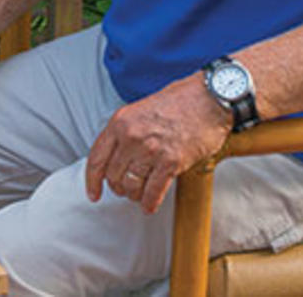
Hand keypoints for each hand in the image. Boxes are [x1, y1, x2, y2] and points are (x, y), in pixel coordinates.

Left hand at [85, 73, 230, 213]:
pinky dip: (149, 203)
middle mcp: (132, 136)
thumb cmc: (181, 100)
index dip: (92, 181)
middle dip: (119, 187)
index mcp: (121, 121)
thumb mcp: (142, 108)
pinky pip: (153, 192)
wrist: (210, 98)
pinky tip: (150, 205)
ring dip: (134, 195)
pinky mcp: (171, 162)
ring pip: (131, 186)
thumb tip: (117, 156)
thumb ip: (127, 130)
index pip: (97, 158)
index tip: (93, 193)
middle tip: (126, 189)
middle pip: (113, 176)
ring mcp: (151, 150)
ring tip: (140, 195)